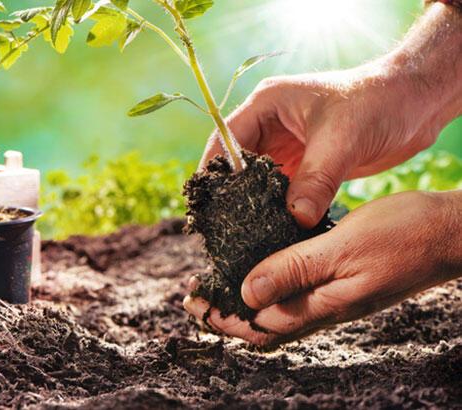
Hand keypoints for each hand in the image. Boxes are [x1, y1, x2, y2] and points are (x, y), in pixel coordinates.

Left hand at [183, 191, 461, 346]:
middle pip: (263, 324)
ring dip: (244, 301)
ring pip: (279, 311)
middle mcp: (325, 309)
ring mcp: (335, 298)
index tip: (191, 302)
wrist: (450, 233)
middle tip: (193, 297)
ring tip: (217, 284)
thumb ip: (294, 270)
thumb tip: (247, 294)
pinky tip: (262, 268)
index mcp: (322, 305)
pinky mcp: (343, 283)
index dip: (221, 316)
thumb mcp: (342, 248)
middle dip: (225, 313)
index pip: (258, 325)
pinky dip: (270, 286)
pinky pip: (297, 294)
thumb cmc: (403, 235)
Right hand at [200, 4, 461, 228]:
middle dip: (229, 195)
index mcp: (267, 105)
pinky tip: (273, 231)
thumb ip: (316, 179)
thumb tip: (295, 218)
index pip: (225, 139)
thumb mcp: (342, 140)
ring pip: (256, 182)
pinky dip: (277, 210)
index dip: (214, 172)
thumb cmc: (376, 103)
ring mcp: (286, 147)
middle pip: (235, 165)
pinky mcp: (303, 166)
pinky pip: (281, 192)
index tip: (208, 204)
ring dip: (253, 205)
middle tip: (222, 228)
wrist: (414, 104)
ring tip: (244, 235)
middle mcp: (269, 126)